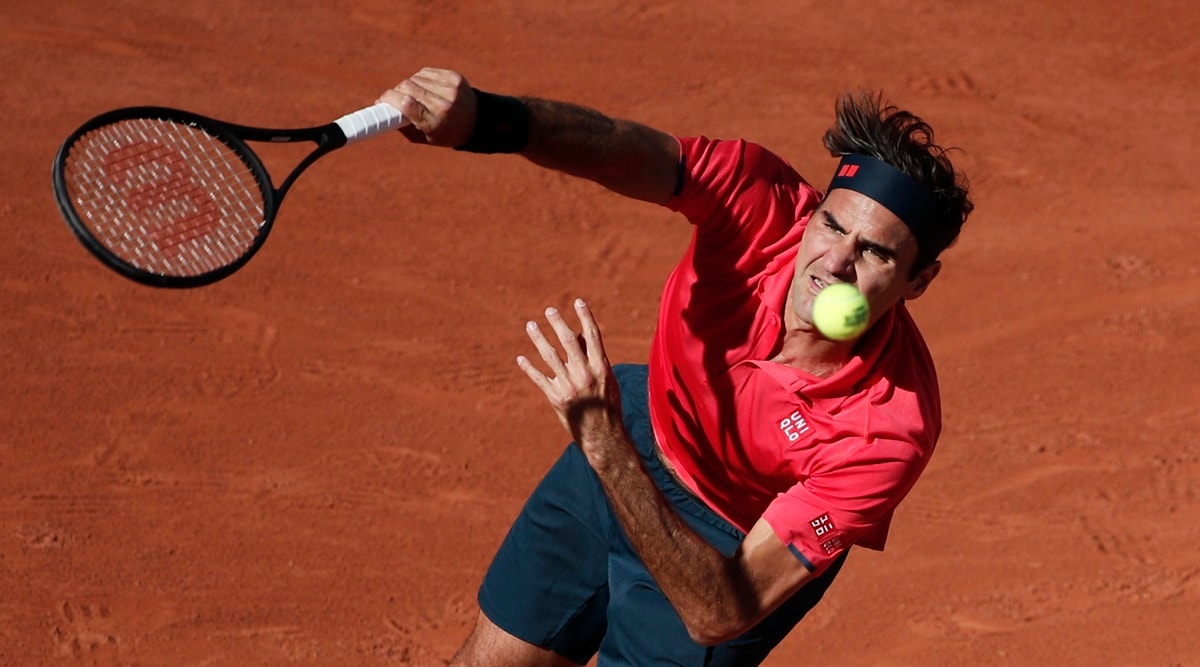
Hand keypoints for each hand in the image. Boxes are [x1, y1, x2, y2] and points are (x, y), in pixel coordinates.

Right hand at [378, 67, 476, 146]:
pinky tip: (424, 87)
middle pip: (408, 87)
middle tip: (396, 97)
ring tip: (415, 95)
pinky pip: (426, 72)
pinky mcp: (454, 77)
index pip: (406, 104)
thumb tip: (381, 107)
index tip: (382, 99)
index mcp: (435, 124)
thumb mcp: (425, 138)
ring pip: (415, 78)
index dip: (390, 98)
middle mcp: (444, 105)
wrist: (478, 122)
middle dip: (397, 91)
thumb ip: (403, 126)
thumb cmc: (446, 133)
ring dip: (409, 85)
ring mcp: (451, 89)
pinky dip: (420, 78)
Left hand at [517, 299, 623, 449]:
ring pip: (550, 356)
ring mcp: (569, 386)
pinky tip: (520, 358)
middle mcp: (585, 374)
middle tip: (549, 310)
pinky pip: (539, 378)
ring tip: (530, 325)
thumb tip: (580, 333)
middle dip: (558, 323)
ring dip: (539, 338)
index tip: (578, 301)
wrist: (602, 436)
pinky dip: (529, 367)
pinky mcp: (556, 398)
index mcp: (601, 368)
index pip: (593, 336)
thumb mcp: (607, 379)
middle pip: (569, 341)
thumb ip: (594, 357)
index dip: (585, 316)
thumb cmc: (607, 405)